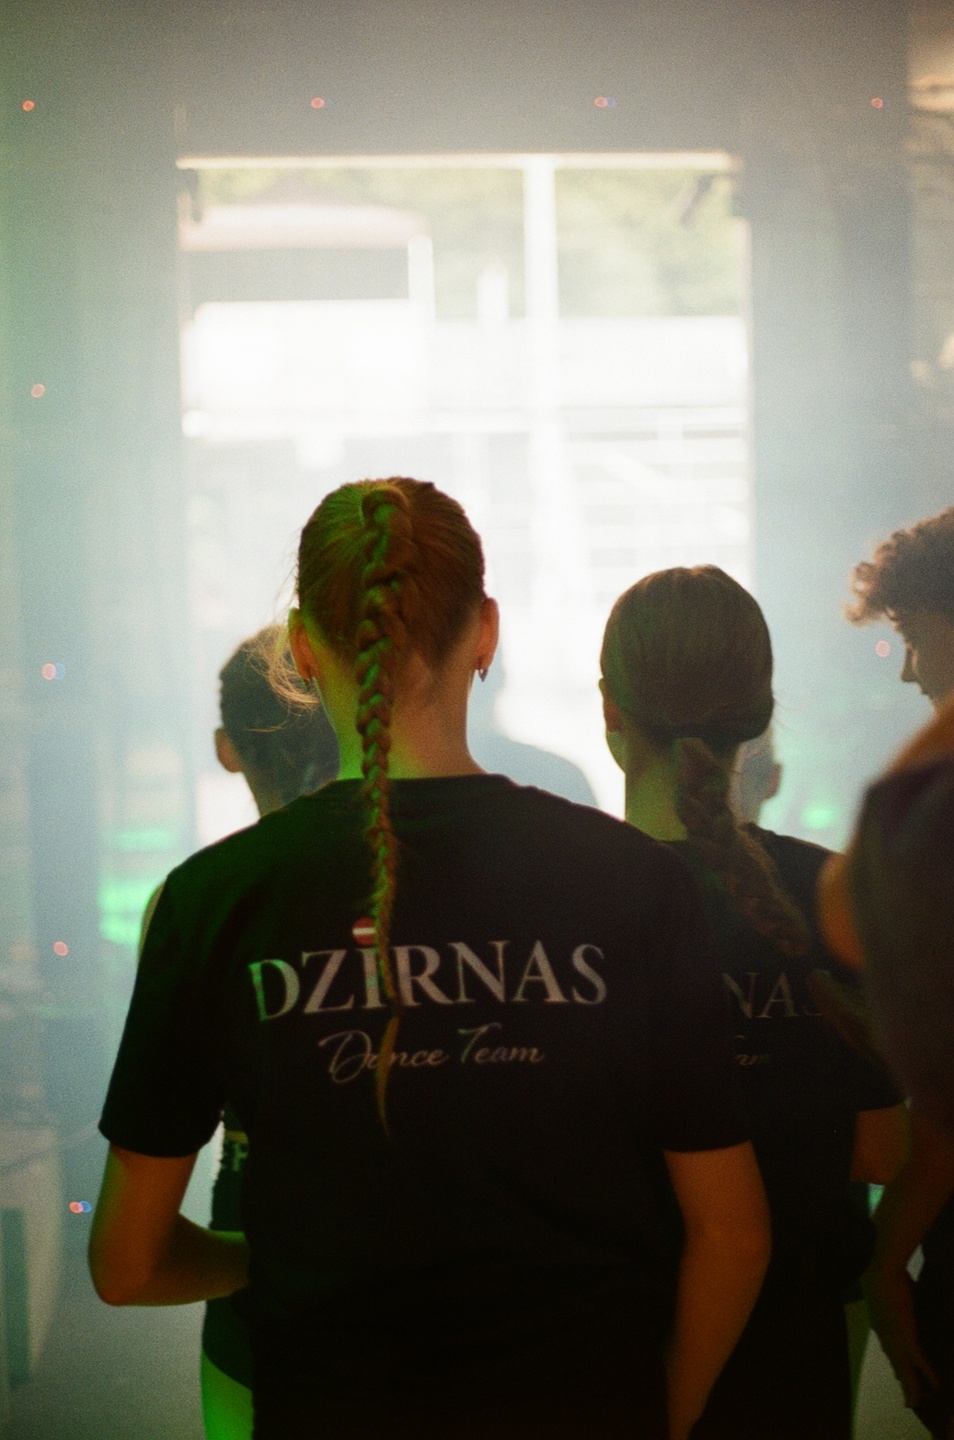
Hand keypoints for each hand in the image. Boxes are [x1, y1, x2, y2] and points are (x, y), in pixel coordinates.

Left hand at [864, 1267, 938, 1408]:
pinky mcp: (906, 1337)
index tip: (898, 1375)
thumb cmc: (885, 1271)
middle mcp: (885, 1335)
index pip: (888, 1350)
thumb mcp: (890, 1288)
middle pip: (896, 1365)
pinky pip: (918, 1361)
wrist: (881, 1268)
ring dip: (912, 1388)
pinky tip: (937, 1384)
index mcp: (880, 1323)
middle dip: (902, 1382)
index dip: (895, 1364)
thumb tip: (902, 1289)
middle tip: (909, 1400)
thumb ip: (897, 1295)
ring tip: (915, 1404)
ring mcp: (895, 1338)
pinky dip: (927, 1373)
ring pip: (905, 1370)